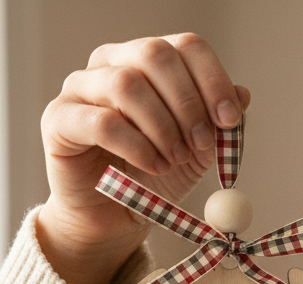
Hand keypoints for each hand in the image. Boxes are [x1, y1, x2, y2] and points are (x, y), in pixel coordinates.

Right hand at [36, 33, 249, 283]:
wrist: (114, 217)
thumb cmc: (154, 175)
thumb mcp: (198, 150)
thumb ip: (218, 123)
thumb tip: (243, 94)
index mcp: (149, 61)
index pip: (185, 46)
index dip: (213, 79)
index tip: (229, 119)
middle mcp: (112, 63)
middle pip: (154, 54)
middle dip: (187, 102)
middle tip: (201, 143)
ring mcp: (80, 87)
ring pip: (126, 84)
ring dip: (162, 126)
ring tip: (174, 160)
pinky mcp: (59, 119)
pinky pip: (101, 121)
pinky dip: (137, 146)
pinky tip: (154, 167)